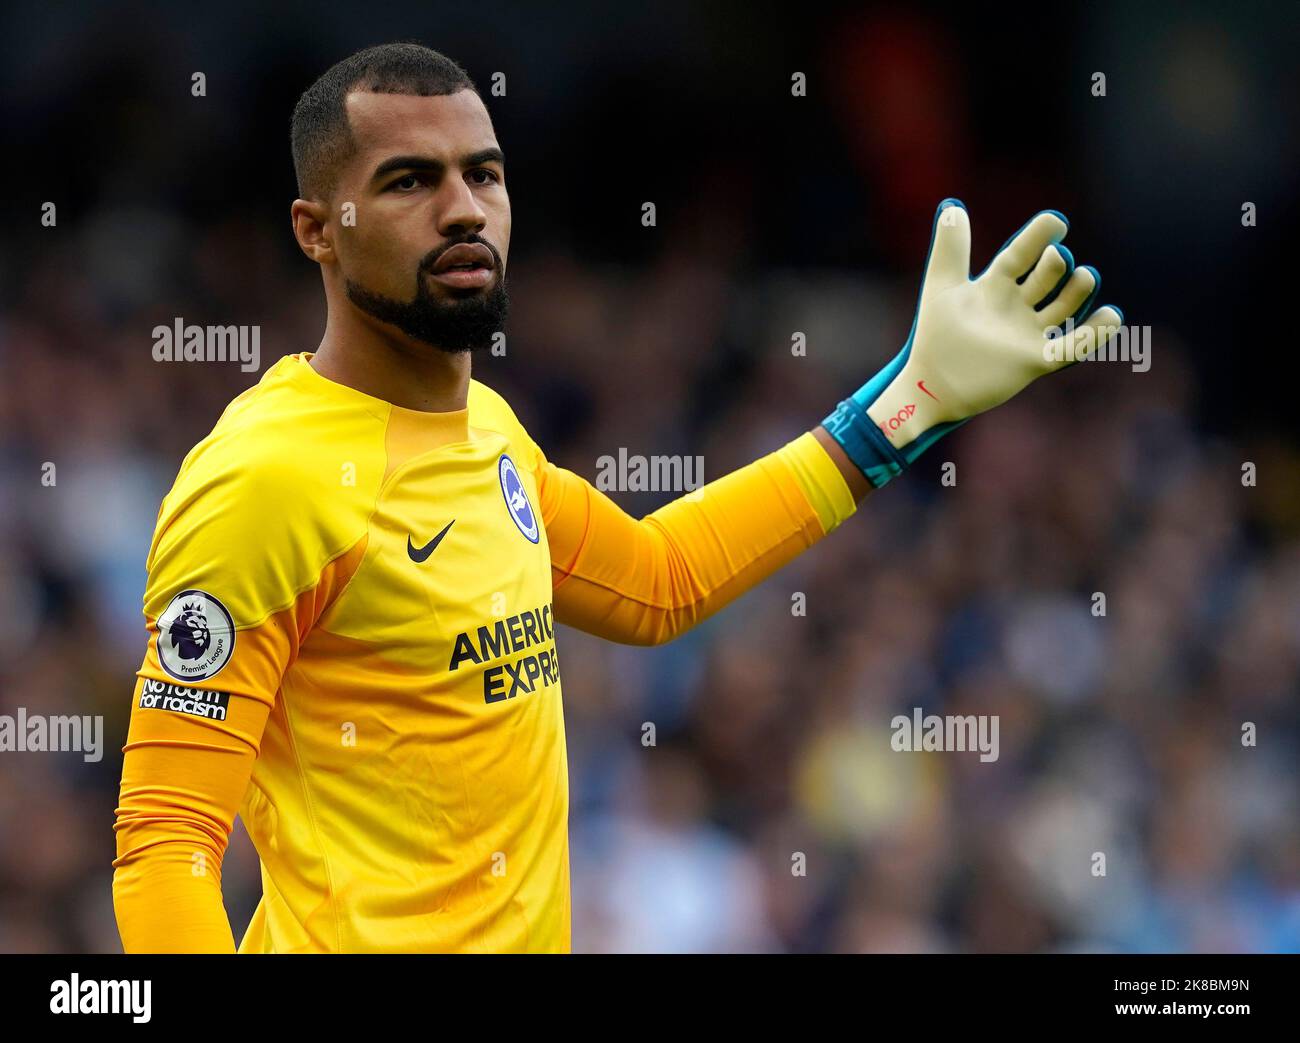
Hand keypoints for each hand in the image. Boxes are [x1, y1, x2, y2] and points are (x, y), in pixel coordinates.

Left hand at [868, 200, 1123, 439]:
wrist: (931, 387)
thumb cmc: (934, 337)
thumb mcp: (941, 288)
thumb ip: (951, 249)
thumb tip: (953, 207)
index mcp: (994, 286)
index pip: (1022, 254)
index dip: (1039, 236)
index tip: (1056, 222)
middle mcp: (1016, 307)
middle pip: (1047, 278)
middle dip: (1055, 265)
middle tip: (1056, 258)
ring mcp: (1028, 334)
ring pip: (1064, 307)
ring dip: (1079, 290)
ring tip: (1085, 276)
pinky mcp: (1036, 361)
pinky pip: (1072, 346)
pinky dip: (1095, 334)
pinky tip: (1111, 316)